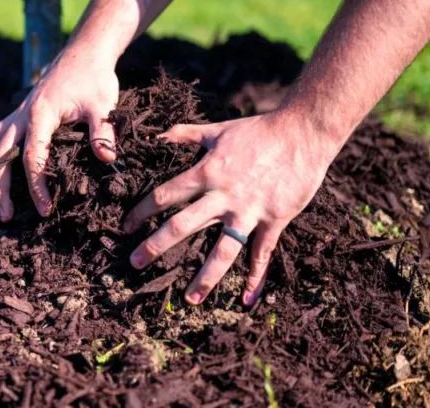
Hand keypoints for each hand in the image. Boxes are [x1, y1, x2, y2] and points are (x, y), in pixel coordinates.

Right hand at [0, 49, 119, 221]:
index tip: (45, 208)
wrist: (83, 54)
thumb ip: (103, 131)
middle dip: (0, 188)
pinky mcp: (17, 114)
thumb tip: (106, 159)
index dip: (36, 185)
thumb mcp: (103, 104)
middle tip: (7, 217)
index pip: (31, 157)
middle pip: (0, 155)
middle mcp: (21, 115)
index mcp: (40, 114)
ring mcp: (16, 114)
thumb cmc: (94, 79)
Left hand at [122, 111, 340, 306]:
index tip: (126, 227)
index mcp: (206, 172)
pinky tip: (247, 299)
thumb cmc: (258, 130)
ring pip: (222, 250)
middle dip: (156, 246)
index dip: (141, 212)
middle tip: (135, 264)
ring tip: (191, 299)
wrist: (303, 132)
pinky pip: (262, 253)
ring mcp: (249, 211)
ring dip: (205, 277)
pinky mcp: (274, 220)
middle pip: (182, 226)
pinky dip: (255, 278)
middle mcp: (223, 196)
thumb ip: (185, 134)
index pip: (164, 196)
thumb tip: (157, 135)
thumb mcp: (217, 130)